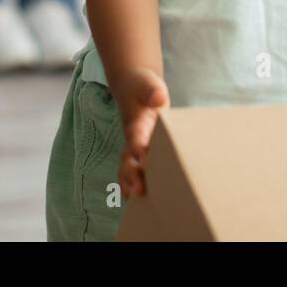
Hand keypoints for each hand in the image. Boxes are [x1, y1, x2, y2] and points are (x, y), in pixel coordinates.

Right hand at [114, 66, 170, 198]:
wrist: (132, 86)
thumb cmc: (143, 87)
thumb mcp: (148, 83)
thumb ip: (152, 90)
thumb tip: (158, 98)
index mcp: (135, 123)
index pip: (135, 138)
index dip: (138, 148)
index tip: (142, 158)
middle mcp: (132, 139)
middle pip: (128, 160)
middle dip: (132, 175)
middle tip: (138, 190)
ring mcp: (135, 147)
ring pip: (129, 169)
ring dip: (131, 184)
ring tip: (137, 200)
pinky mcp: (140, 152)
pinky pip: (134, 170)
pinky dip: (133, 185)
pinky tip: (139, 202)